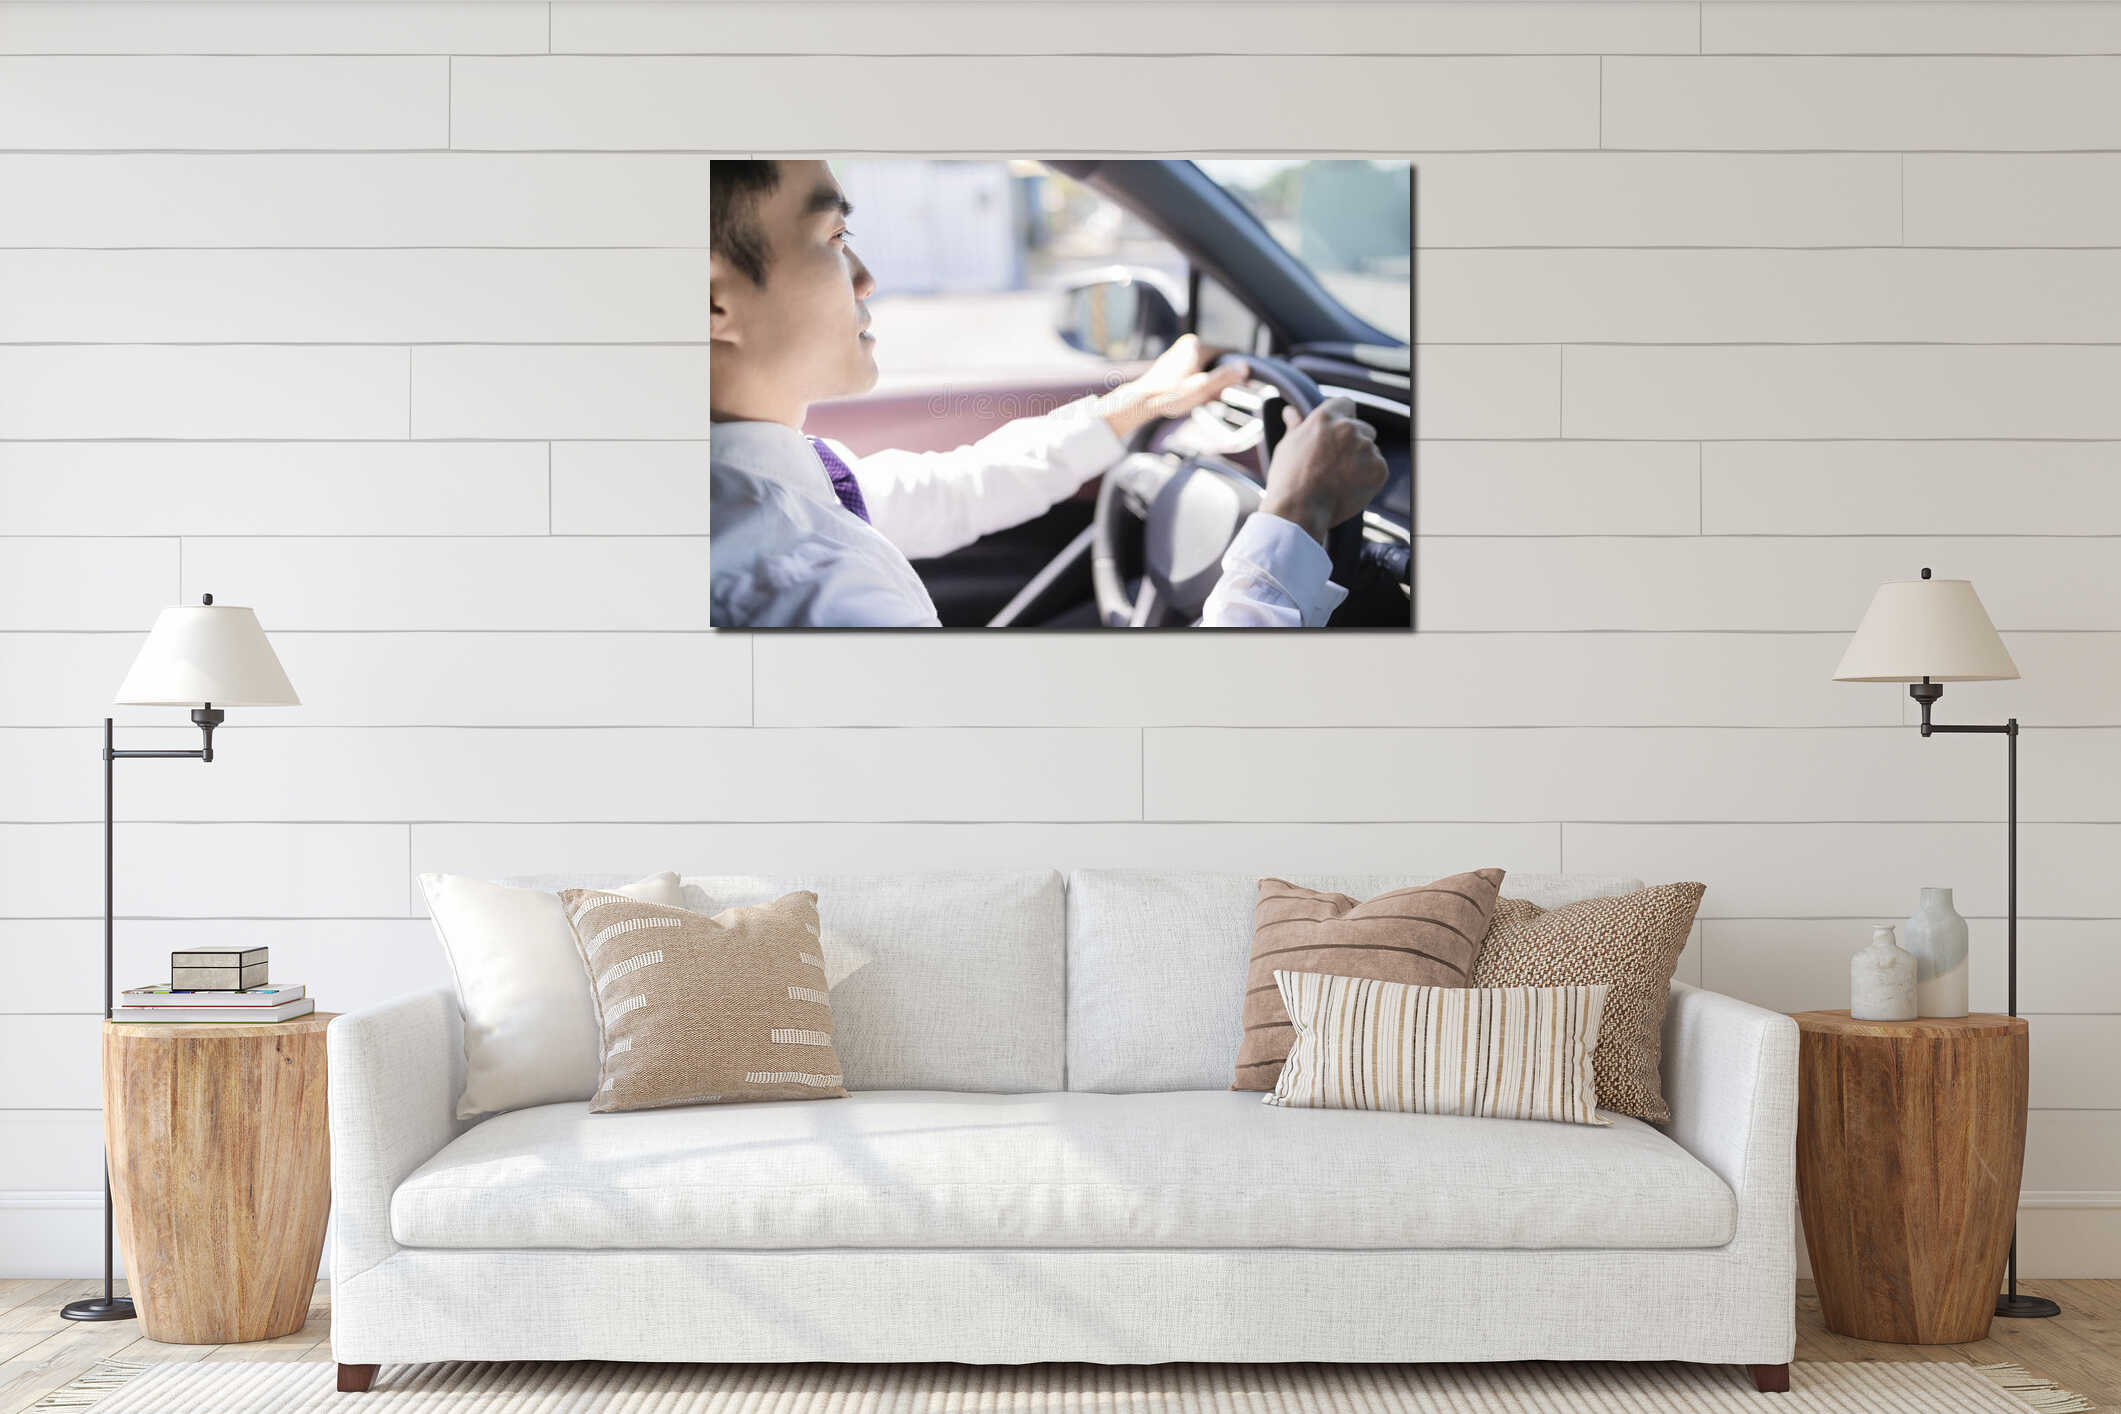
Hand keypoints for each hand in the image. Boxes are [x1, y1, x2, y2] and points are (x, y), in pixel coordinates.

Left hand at [1099, 334, 1250, 441]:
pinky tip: (1191, 396)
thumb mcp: (1203, 388)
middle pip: (1217, 361)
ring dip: (1209, 383)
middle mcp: (1188, 345)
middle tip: (1214, 396)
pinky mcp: (1174, 364)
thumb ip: (1224, 377)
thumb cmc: (1170, 396)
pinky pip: (1194, 371)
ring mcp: (1180, 353)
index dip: (1236, 369)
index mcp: (1197, 345)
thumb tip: (1244, 367)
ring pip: (1206, 368)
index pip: (1228, 353)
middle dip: (1219, 379)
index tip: (1240, 384)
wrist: (1142, 402)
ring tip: (1200, 398)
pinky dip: (1197, 383)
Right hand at [1258, 397, 1386, 544]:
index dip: (1343, 418)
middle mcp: (1349, 428)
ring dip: (1361, 460)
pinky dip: (1368, 478)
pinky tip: (1349, 487)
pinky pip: (1378, 468)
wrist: (1299, 511)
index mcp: (1326, 417)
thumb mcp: (1287, 447)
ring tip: (1339, 479)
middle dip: (1353, 442)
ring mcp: (1366, 449)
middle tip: (1336, 463)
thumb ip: (1296, 426)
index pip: (1346, 404)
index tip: (1337, 433)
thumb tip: (1290, 411)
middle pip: (1362, 428)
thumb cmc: (1288, 480)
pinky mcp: (1378, 469)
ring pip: (1371, 450)